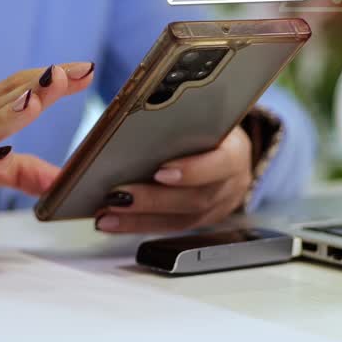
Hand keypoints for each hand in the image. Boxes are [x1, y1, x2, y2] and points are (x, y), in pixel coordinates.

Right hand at [0, 62, 94, 244]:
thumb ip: (21, 172)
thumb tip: (60, 180)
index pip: (14, 88)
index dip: (48, 78)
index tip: (85, 68)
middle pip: (1, 101)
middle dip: (36, 86)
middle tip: (68, 72)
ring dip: (8, 114)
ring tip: (37, 100)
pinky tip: (1, 154)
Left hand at [94, 125, 253, 233]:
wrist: (227, 147)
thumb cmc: (207, 124)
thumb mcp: (202, 113)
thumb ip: (178, 117)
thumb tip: (134, 117)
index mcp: (236, 151)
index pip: (221, 164)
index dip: (193, 171)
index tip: (160, 172)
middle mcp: (231, 184)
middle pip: (195, 199)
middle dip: (153, 200)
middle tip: (117, 197)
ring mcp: (218, 207)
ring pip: (180, 220)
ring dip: (138, 219)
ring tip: (106, 215)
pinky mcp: (199, 221)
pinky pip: (168, 227)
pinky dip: (137, 225)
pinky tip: (111, 222)